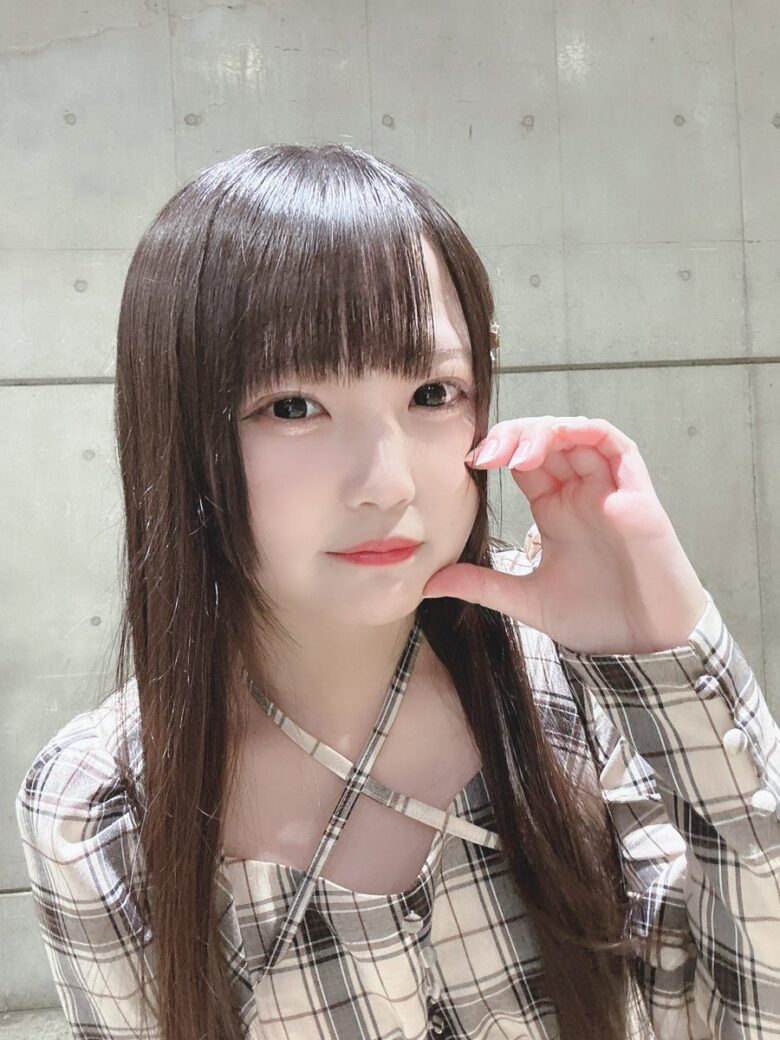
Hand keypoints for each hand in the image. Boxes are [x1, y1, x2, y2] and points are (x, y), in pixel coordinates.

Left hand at [422, 416, 709, 655]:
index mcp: (555, 508)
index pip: (522, 457)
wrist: (643, 647)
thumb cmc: (597, 618)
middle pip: (546, 437)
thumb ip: (482, 586)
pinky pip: (618, 447)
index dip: (496, 449)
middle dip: (513, 434)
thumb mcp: (526, 600)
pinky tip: (560, 443)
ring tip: (515, 451)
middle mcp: (581, 492)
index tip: (467, 463)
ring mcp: (610, 490)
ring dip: (545, 431)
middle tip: (484, 454)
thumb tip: (428, 583)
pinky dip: (589, 435)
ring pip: (579, 433)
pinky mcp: (638, 496)